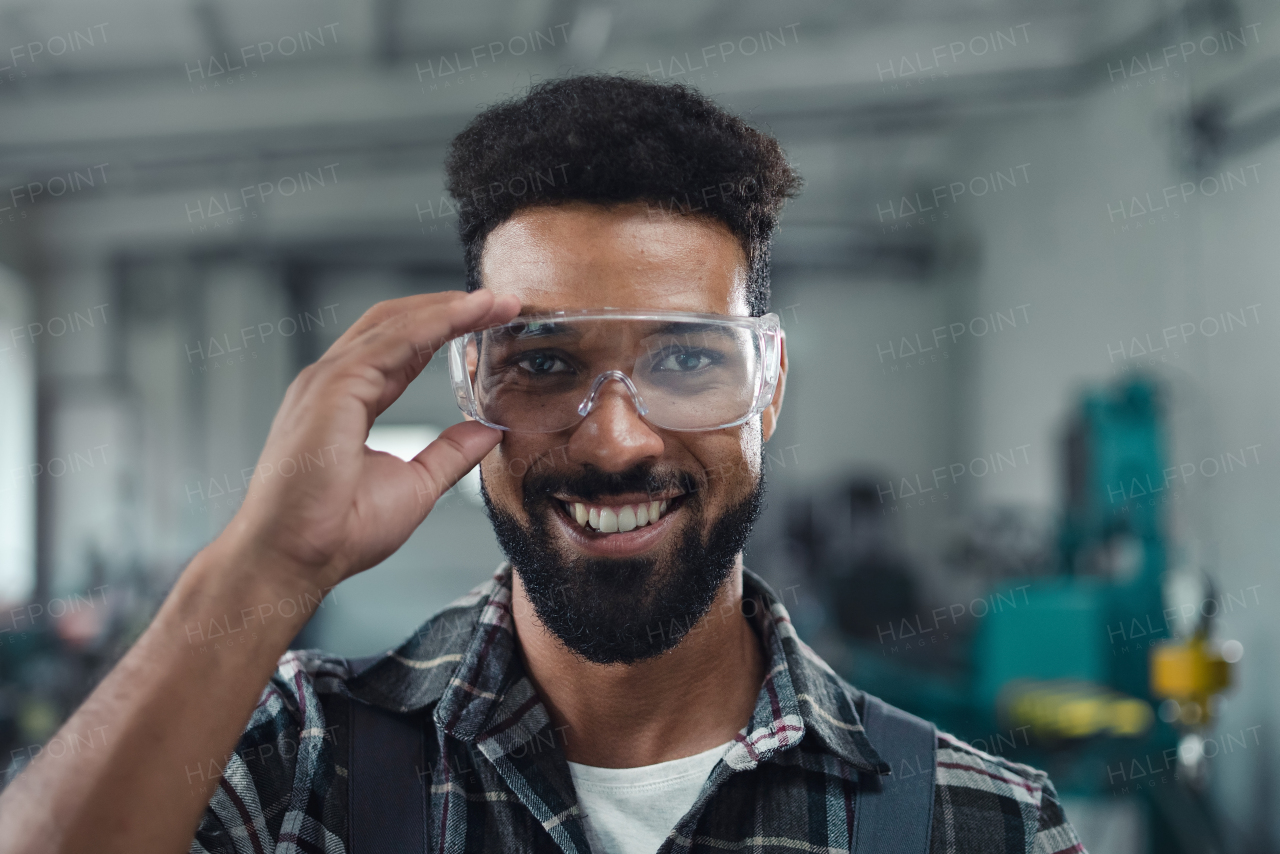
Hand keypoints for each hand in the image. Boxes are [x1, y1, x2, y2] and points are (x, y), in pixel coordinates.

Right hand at [222, 289, 518, 589]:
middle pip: (398, 324)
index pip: (403, 350)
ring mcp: (329, 380)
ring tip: (496, 302)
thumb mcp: (416, 484)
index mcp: (348, 400)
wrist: (295, 558)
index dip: (447, 330)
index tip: (491, 322)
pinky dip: (434, 323)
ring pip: (396, 324)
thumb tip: (487, 430)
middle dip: (452, 308)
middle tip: (504, 302)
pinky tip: (467, 315)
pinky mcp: (333, 386)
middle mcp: (334, 382)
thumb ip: (449, 452)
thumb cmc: (338, 531)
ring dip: (450, 308)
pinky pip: (392, 342)